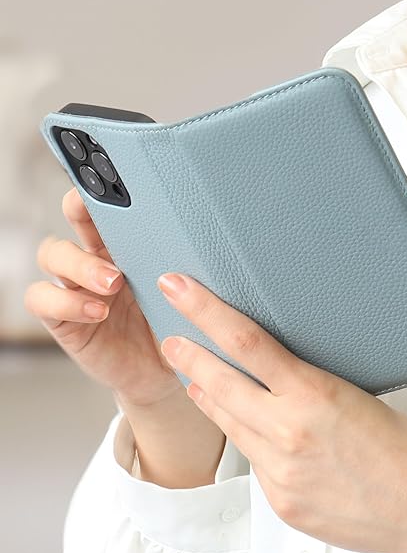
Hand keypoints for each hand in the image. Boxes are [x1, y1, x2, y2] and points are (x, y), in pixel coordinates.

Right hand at [24, 187, 182, 406]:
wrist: (167, 372)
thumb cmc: (179, 327)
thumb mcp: (189, 294)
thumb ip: (190, 268)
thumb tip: (217, 241)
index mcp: (129, 245)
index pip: (112, 206)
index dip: (106, 189)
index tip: (116, 180)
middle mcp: (99, 258)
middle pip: (74, 216)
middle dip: (83, 211)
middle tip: (104, 224)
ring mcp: (78, 287)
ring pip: (53, 254)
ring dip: (80, 263)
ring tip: (112, 282)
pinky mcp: (64, 319)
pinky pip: (43, 299)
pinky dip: (65, 301)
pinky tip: (96, 311)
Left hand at [157, 271, 406, 552]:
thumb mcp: (356, 396)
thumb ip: (307, 386)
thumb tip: (276, 372)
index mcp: (314, 396)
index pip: (246, 342)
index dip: (205, 311)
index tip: (179, 290)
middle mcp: (289, 434)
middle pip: (219, 383)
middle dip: (188, 355)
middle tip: (171, 338)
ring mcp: (280, 473)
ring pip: (228, 424)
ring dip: (208, 396)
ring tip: (195, 376)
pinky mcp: (279, 503)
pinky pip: (250, 460)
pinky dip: (242, 437)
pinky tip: (242, 426)